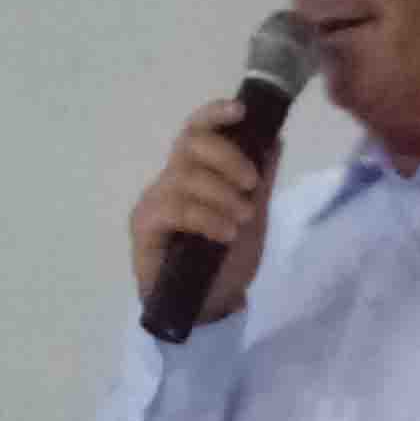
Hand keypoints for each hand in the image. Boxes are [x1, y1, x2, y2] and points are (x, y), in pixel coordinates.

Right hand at [130, 97, 275, 326]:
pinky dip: (206, 218)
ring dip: (222, 195)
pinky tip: (224, 233)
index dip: (215, 114)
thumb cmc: (226, 263)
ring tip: (241, 221)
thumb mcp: (253, 219)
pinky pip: (176, 209)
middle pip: (191, 144)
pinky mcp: (144, 226)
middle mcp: (171, 180)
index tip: (241, 111)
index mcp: (195, 173)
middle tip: (251, 184)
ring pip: (186, 177)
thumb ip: (259, 182)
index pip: (197, 130)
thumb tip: (274, 140)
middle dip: (227, 157)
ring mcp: (155, 202)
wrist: (210, 308)